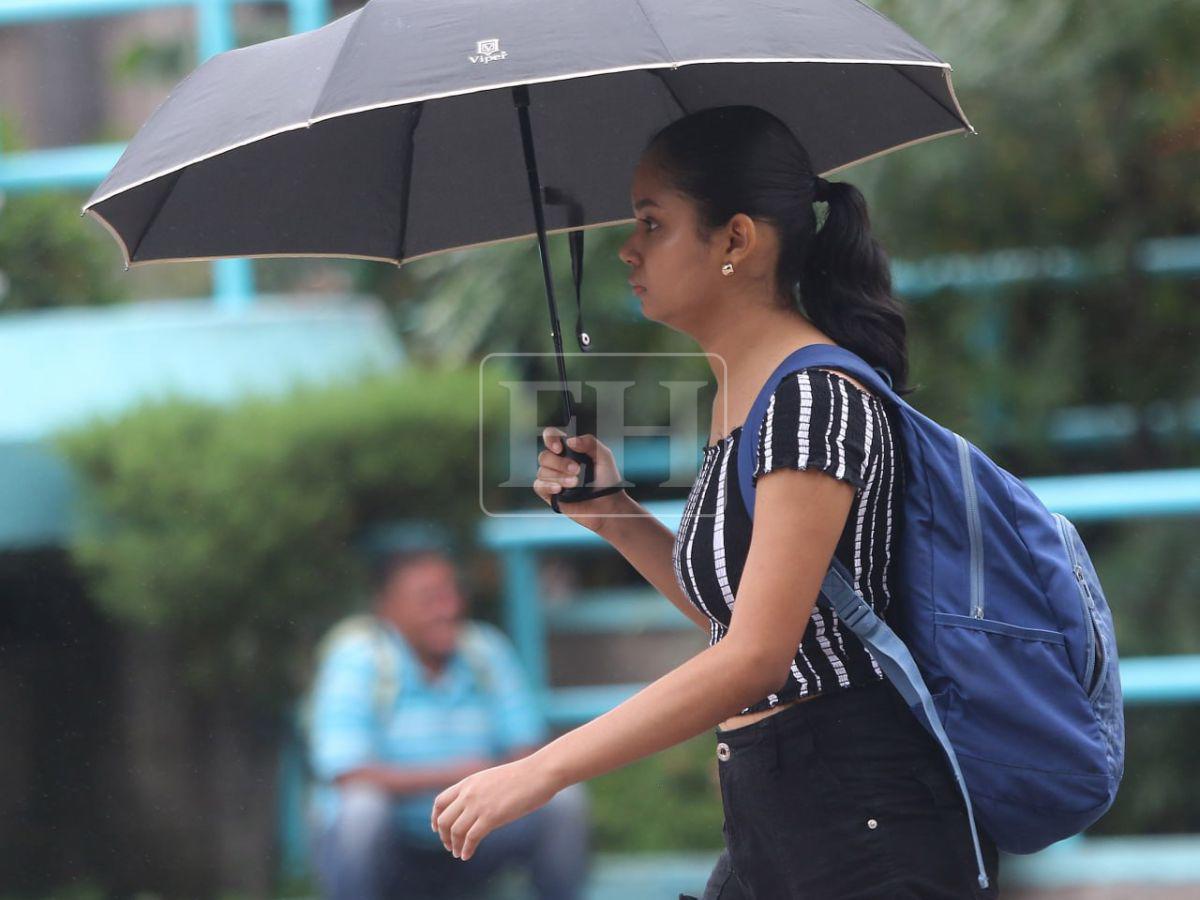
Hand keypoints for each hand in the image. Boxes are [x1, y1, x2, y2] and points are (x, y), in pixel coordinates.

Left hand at [431, 756, 559, 859]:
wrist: (539, 773)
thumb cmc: (523, 776)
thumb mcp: (493, 778)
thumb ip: (480, 790)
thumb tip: (477, 805)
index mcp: (469, 782)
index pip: (440, 801)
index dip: (435, 818)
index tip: (437, 829)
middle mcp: (469, 793)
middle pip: (444, 819)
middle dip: (443, 836)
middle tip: (449, 846)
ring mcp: (479, 805)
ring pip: (455, 831)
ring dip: (455, 846)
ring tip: (458, 853)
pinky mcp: (491, 817)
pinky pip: (471, 838)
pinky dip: (466, 849)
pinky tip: (467, 855)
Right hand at [534, 426, 626, 533]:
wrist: (608, 506)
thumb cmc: (608, 482)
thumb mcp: (604, 456)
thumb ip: (589, 442)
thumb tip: (570, 440)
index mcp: (570, 451)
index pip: (551, 437)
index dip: (550, 439)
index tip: (560, 448)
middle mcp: (559, 463)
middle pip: (544, 456)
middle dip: (559, 463)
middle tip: (577, 470)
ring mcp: (554, 479)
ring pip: (542, 471)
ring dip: (559, 476)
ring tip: (575, 483)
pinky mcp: (551, 494)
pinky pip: (539, 486)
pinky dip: (548, 486)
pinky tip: (560, 489)